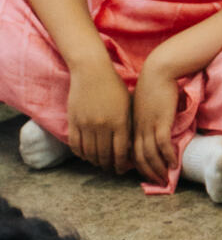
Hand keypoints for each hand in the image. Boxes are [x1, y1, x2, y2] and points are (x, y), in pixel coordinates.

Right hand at [65, 58, 132, 172]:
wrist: (91, 70)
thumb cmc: (113, 85)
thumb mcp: (127, 103)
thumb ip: (127, 124)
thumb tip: (129, 145)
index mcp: (119, 121)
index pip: (121, 152)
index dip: (120, 164)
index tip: (121, 169)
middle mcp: (103, 125)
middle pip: (104, 155)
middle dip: (108, 165)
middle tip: (110, 169)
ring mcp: (86, 124)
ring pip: (90, 152)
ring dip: (94, 161)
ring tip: (98, 163)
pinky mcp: (73, 121)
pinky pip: (75, 144)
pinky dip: (80, 153)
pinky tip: (85, 155)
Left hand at [132, 48, 180, 184]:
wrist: (159, 70)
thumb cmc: (153, 84)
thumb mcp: (143, 104)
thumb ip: (144, 117)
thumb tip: (151, 127)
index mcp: (132, 124)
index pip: (130, 151)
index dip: (138, 166)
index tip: (147, 175)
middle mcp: (138, 127)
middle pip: (139, 157)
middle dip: (148, 172)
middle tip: (158, 183)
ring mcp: (149, 125)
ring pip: (150, 154)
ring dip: (158, 168)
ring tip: (166, 178)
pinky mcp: (161, 120)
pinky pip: (162, 144)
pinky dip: (168, 156)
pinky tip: (174, 164)